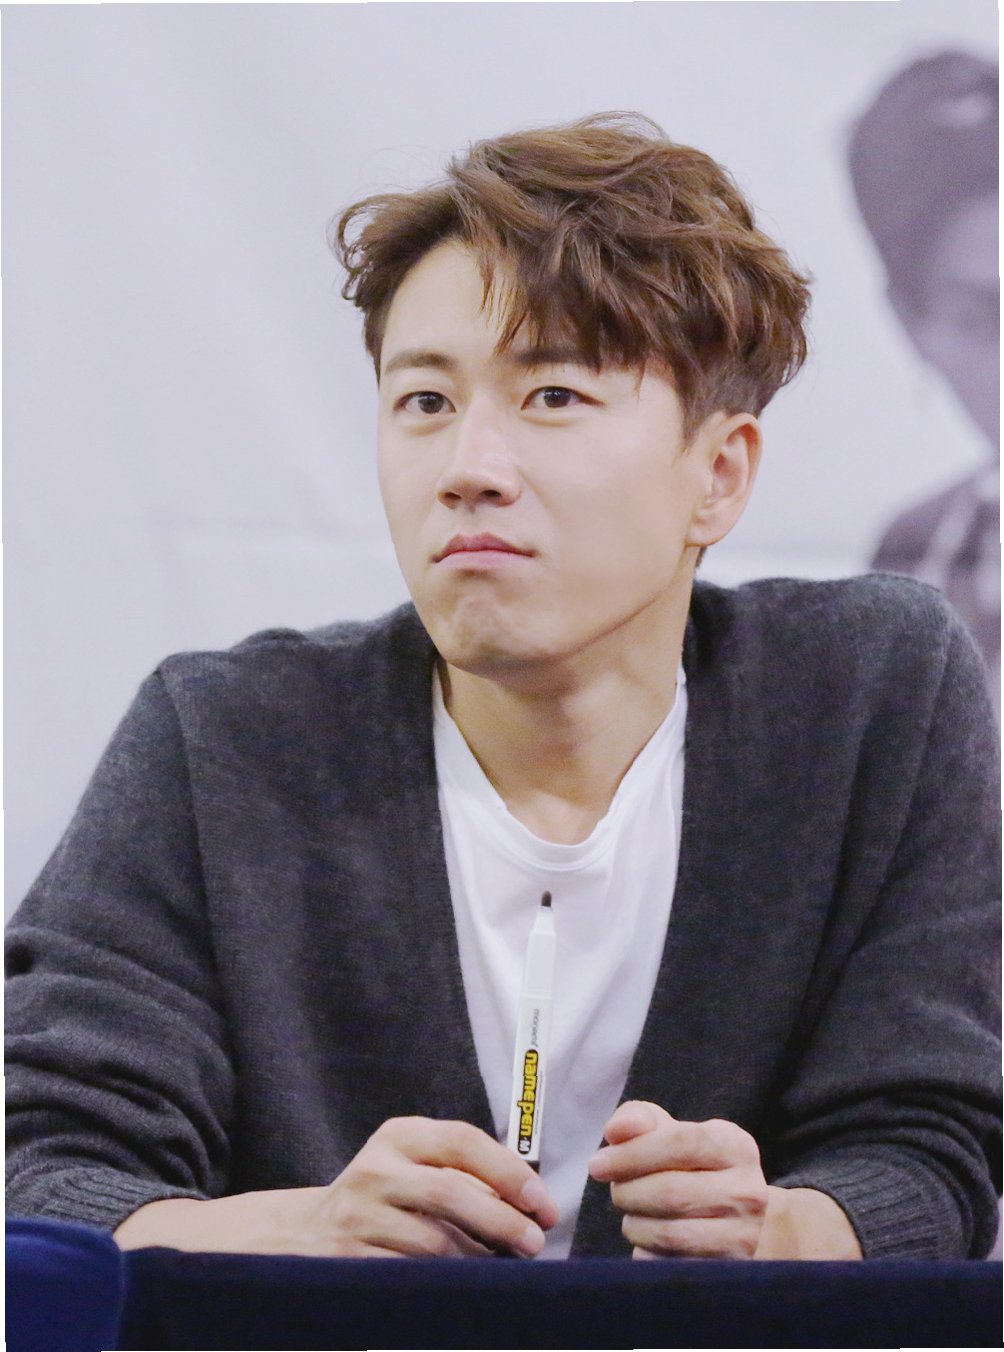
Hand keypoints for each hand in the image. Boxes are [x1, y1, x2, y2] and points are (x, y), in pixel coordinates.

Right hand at [114, 1116, 558, 1257]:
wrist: (307, 1236)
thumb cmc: (384, 1199)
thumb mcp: (415, 1167)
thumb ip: (463, 1172)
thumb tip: (530, 1201)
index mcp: (400, 1135)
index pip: (463, 1140)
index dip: (509, 1172)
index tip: (543, 1202)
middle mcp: (376, 1168)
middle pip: (452, 1191)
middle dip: (503, 1222)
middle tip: (535, 1243)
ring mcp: (360, 1215)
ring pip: (436, 1241)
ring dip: (481, 1259)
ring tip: (506, 1267)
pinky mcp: (352, 1260)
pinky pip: (414, 1274)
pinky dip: (449, 1282)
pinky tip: (469, 1286)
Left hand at [588, 1100, 767, 1258]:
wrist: (729, 1215)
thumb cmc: (687, 1164)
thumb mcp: (667, 1131)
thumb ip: (637, 1120)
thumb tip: (615, 1132)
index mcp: (735, 1146)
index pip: (681, 1143)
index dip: (632, 1153)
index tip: (597, 1164)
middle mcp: (748, 1191)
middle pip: (672, 1191)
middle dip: (628, 1191)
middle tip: (616, 1190)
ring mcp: (744, 1236)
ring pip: (670, 1233)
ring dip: (634, 1224)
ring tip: (631, 1213)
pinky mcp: (729, 1271)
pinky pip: (672, 1266)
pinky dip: (647, 1252)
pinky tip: (648, 1239)